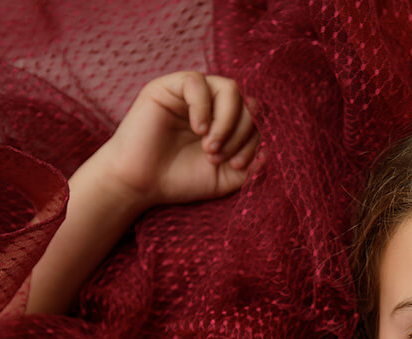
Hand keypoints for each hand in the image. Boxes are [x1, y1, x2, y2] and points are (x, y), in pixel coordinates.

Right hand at [91, 71, 261, 210]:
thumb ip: (252, 167)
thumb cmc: (180, 180)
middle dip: (240, 132)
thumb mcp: (225, 178)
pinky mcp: (167, 87)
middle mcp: (212, 105)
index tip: (238, 165)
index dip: (254, 139)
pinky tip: (197, 129)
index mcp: (227, 123)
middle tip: (219, 156)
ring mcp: (191, 94)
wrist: (140, 184)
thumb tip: (271, 151)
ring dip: (226, 121)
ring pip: (229, 88)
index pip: (256, 117)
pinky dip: (203, 106)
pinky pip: (197, 81)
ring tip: (210, 146)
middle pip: (247, 100)